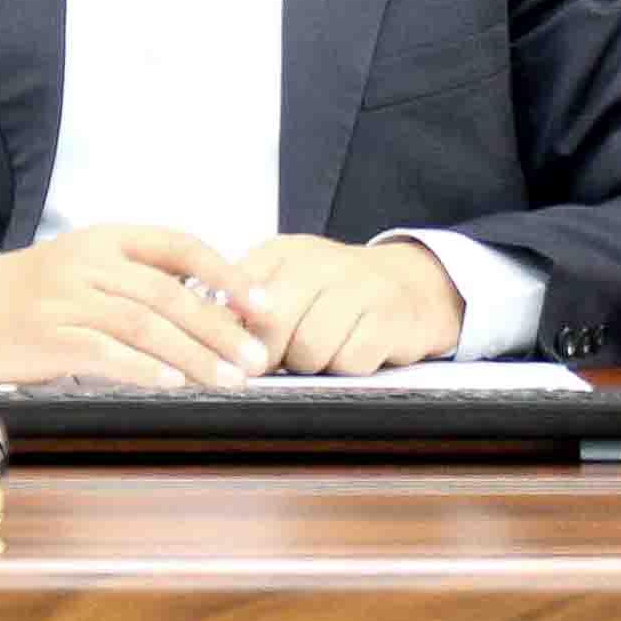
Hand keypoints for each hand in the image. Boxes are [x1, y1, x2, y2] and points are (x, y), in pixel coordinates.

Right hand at [0, 226, 273, 386]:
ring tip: (230, 378)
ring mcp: (67, 299)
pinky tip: (173, 384)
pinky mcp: (48, 336)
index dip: (226, 274)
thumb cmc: (35, 293)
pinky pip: (105, 352)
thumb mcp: (88, 265)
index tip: (262, 303)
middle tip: (257, 355)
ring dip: (194, 354)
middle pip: (168, 292)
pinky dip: (144, 368)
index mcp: (107, 238)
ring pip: (144, 324)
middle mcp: (89, 261)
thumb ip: (141, 277)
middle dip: (220, 326)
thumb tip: (215, 302)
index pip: (180, 245)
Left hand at [235, 235, 463, 374]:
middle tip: (279, 363)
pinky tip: (352, 353)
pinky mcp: (391, 317)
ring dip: (310, 365)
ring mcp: (358, 287)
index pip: (239, 293)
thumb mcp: (288, 283)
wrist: (413, 284)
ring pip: (310, 349)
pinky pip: (350, 361)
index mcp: (283, 252)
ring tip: (320, 355)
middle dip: (270, 356)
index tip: (232, 354)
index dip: (230, 332)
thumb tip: (207, 343)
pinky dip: (346, 368)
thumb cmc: (337, 293)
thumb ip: (246, 306)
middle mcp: (319, 261)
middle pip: (272, 324)